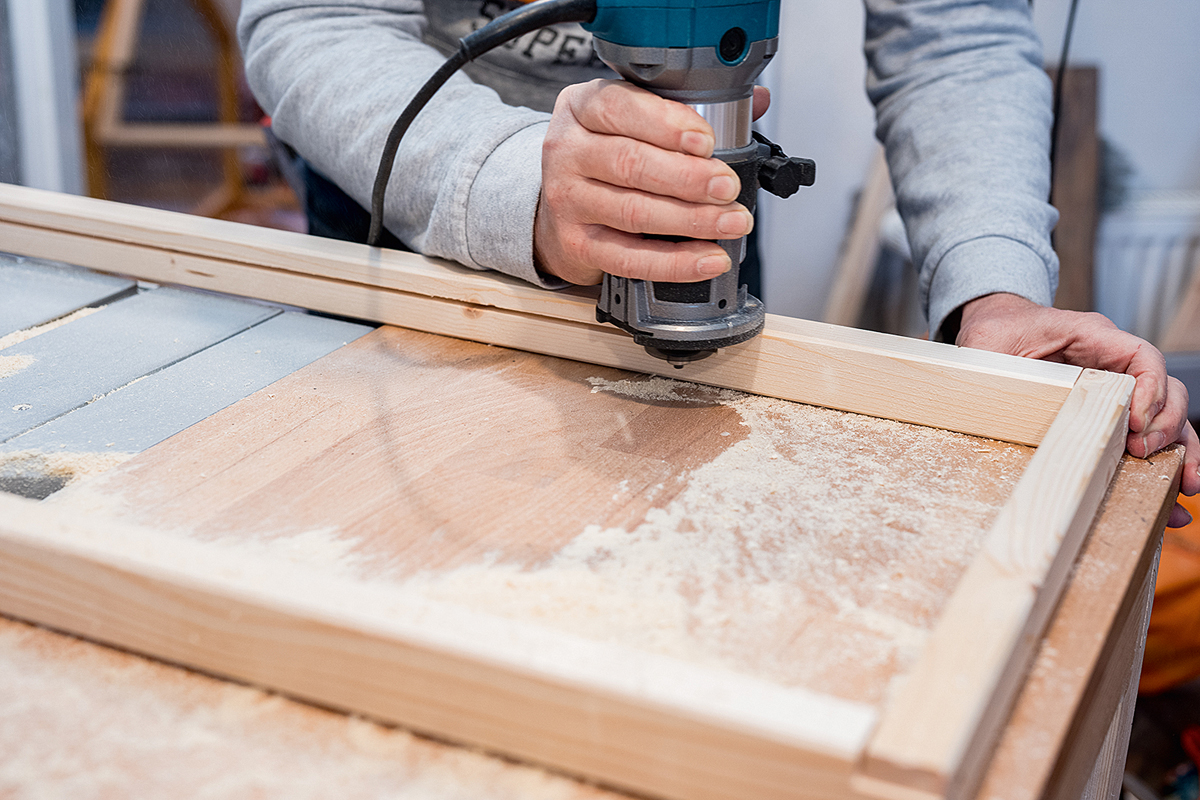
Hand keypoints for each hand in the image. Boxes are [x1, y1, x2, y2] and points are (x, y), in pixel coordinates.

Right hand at [535, 79, 769, 284]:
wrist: (559, 205)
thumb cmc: (606, 155)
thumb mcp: (633, 117)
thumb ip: (689, 106)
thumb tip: (757, 102)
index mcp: (583, 107)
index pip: (621, 108)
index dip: (668, 125)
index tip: (707, 141)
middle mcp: (568, 150)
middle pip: (630, 164)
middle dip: (688, 178)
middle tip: (728, 188)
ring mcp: (568, 200)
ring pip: (633, 212)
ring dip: (690, 220)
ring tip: (731, 221)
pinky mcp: (575, 244)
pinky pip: (629, 258)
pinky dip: (674, 262)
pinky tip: (707, 258)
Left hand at [957, 293, 1199, 526]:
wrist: (994, 328)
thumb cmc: (995, 330)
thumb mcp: (985, 342)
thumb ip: (988, 361)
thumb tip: (984, 392)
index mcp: (1092, 336)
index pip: (1141, 356)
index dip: (1150, 388)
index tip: (1135, 421)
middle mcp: (1114, 361)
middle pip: (1167, 389)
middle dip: (1166, 425)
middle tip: (1142, 453)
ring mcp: (1117, 387)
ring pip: (1166, 416)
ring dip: (1180, 450)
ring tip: (1183, 486)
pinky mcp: (1110, 410)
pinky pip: (1147, 434)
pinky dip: (1164, 459)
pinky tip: (1171, 493)